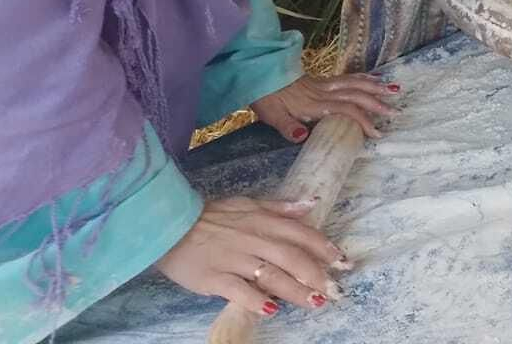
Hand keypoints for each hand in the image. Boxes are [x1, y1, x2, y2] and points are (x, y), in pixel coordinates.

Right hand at [155, 195, 346, 316]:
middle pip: (291, 257)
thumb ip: (280, 207)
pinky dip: (256, 300)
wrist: (169, 225)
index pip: (300, 233)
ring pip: (271, 275)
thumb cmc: (211, 216)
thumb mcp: (248, 203)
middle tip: (334, 290)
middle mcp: (253, 239)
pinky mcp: (214, 278)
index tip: (342, 261)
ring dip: (295, 290)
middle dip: (316, 274)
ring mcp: (234, 259)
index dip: (324, 247)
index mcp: (263, 220)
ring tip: (314, 302)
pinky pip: (238, 290)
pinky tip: (271, 309)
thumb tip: (311, 202)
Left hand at [252, 73, 397, 142]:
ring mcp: (324, 84)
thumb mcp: (272, 116)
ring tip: (393, 89)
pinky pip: (347, 77)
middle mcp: (323, 92)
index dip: (363, 120)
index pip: (346, 110)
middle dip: (377, 103)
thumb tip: (302, 137)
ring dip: (375, 86)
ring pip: (354, 83)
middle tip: (394, 112)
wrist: (259, 74)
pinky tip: (371, 78)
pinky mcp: (321, 80)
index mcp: (314, 104)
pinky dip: (362, 77)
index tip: (376, 133)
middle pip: (356, 95)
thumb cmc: (266, 98)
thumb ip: (288, 126)